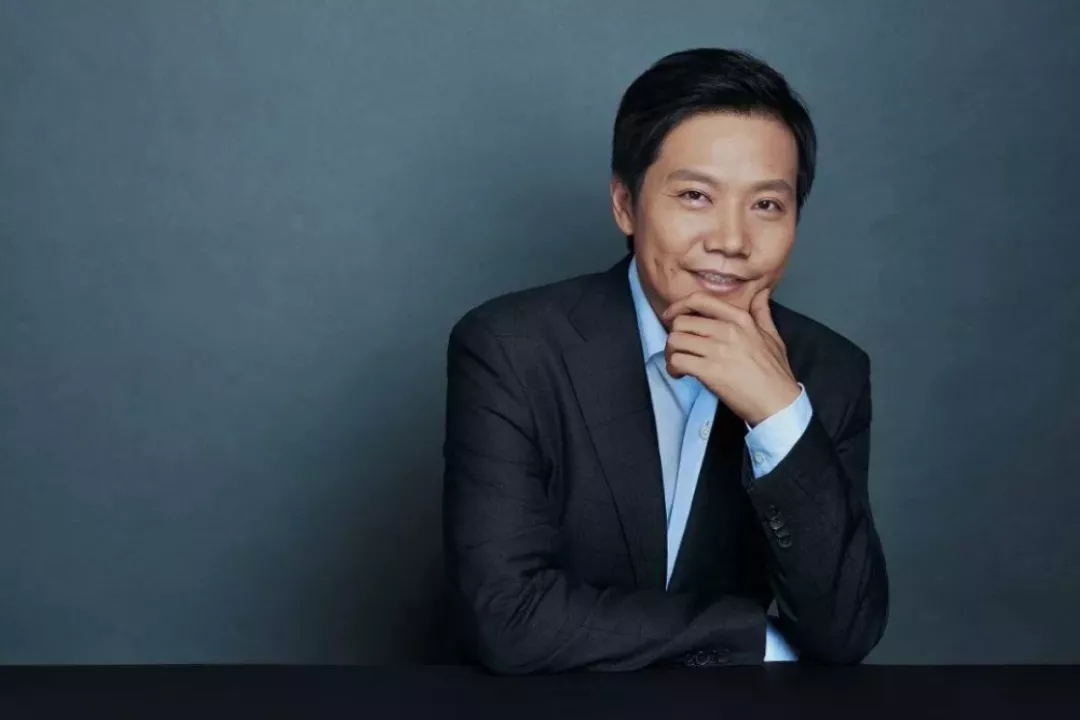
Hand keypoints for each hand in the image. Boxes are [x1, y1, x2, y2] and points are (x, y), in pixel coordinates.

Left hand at [661, 288, 799, 426]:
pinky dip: (672, 368)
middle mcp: (727, 330)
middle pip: (681, 322)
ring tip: (678, 362)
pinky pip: (677, 361)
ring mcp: (717, 351)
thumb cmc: (775, 372)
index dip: (679, 306)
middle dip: (674, 335)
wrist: (778, 402)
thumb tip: (761, 292)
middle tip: (678, 348)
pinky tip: (680, 374)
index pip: (700, 299)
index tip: (672, 316)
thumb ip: (762, 312)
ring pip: (675, 340)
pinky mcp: (709, 371)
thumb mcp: (773, 336)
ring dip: (671, 352)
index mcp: (740, 319)